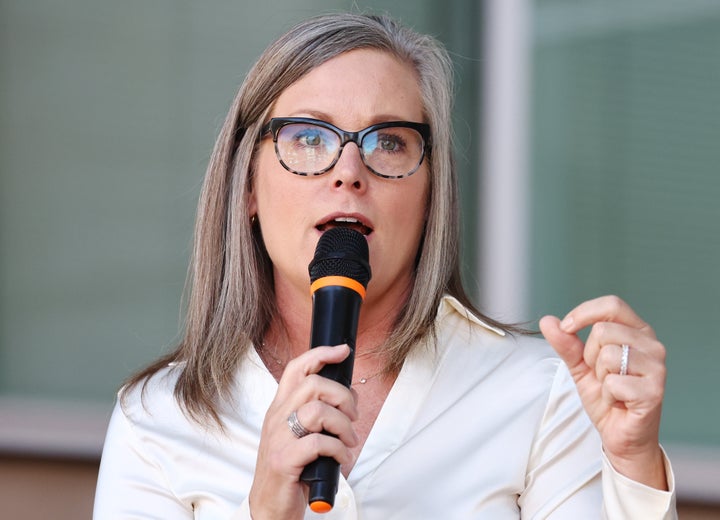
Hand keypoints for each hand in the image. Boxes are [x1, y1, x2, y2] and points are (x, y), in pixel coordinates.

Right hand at [248, 344, 358, 518]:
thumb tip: (348, 397)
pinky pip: (319, 442)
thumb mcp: (300, 435)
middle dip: (342, 397)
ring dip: (343, 425)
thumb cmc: (291, 470)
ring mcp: (278, 439)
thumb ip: (317, 414)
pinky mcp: (284, 460)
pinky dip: (339, 449)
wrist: (270, 507)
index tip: (343, 350)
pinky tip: (341, 458)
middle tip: (352, 417)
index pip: (296, 368)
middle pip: (313, 385)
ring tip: (348, 441)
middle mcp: (276, 418)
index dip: (320, 354)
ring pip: (318, 411)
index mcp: (280, 409)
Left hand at [539, 295, 667, 489]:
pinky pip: (614, 383)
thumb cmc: (607, 396)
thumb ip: (566, 343)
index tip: (566, 328)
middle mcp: (652, 345)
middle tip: (601, 375)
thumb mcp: (580, 365)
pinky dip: (608, 396)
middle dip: (590, 355)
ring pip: (607, 355)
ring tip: (612, 388)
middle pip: (603, 330)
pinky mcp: (655, 391)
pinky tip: (618, 402)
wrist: (620, 435)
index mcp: (638, 332)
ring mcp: (657, 368)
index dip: (584, 313)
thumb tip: (547, 320)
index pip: (612, 305)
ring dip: (600, 377)